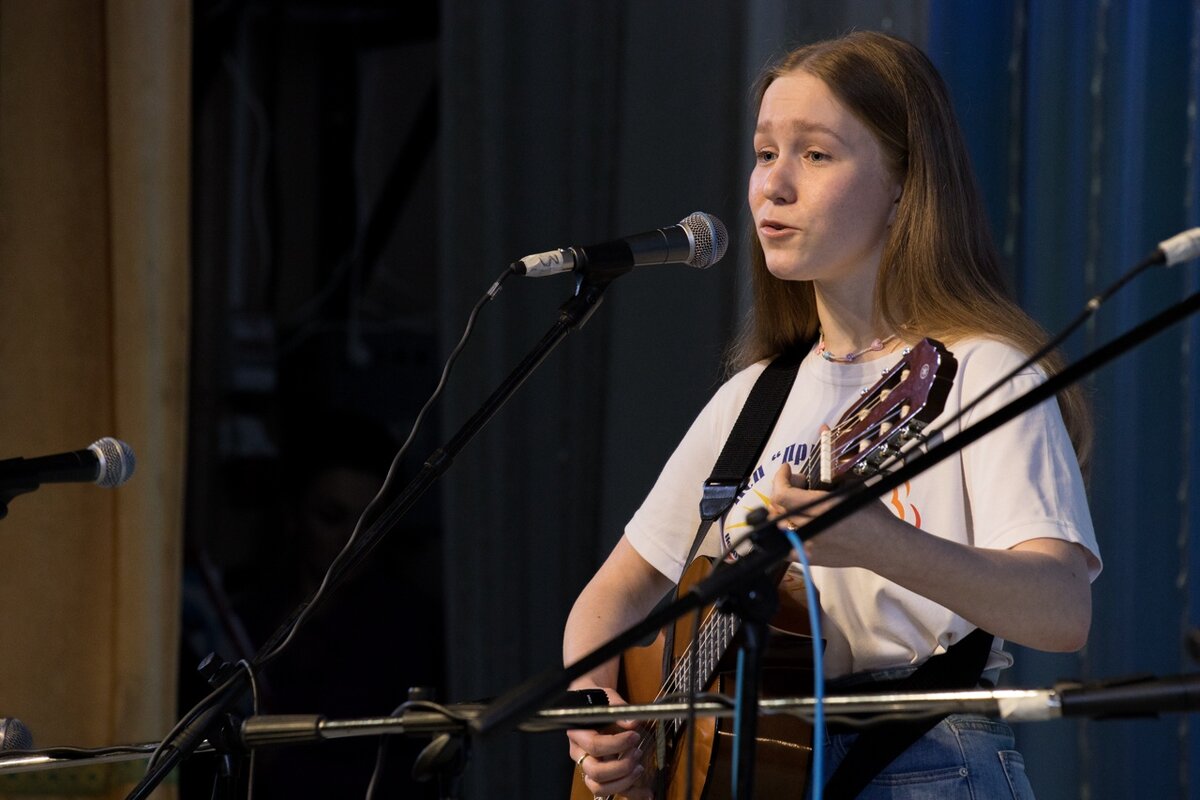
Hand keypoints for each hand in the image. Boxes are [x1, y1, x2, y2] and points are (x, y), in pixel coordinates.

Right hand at [566, 686, 649, 798]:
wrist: (589, 704)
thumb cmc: (596, 700)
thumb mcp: (607, 698)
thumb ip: (619, 708)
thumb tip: (634, 722)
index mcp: (578, 734)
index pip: (594, 746)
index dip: (617, 744)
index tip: (634, 736)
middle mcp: (580, 754)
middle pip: (595, 773)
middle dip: (621, 767)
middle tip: (638, 753)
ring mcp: (589, 767)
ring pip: (599, 788)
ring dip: (623, 782)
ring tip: (639, 768)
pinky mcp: (600, 776)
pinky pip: (612, 791)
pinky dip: (631, 794)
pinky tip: (647, 793)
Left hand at [771, 464, 893, 568]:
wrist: (884, 546)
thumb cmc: (873, 515)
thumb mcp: (851, 488)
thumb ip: (827, 483)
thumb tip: (806, 478)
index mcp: (822, 508)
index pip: (783, 495)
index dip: (780, 478)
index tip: (786, 469)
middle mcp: (811, 529)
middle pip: (777, 508)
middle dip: (783, 490)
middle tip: (797, 484)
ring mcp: (808, 546)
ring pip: (778, 526)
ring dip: (782, 510)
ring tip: (796, 503)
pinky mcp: (810, 559)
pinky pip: (784, 546)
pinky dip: (783, 533)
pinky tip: (793, 524)